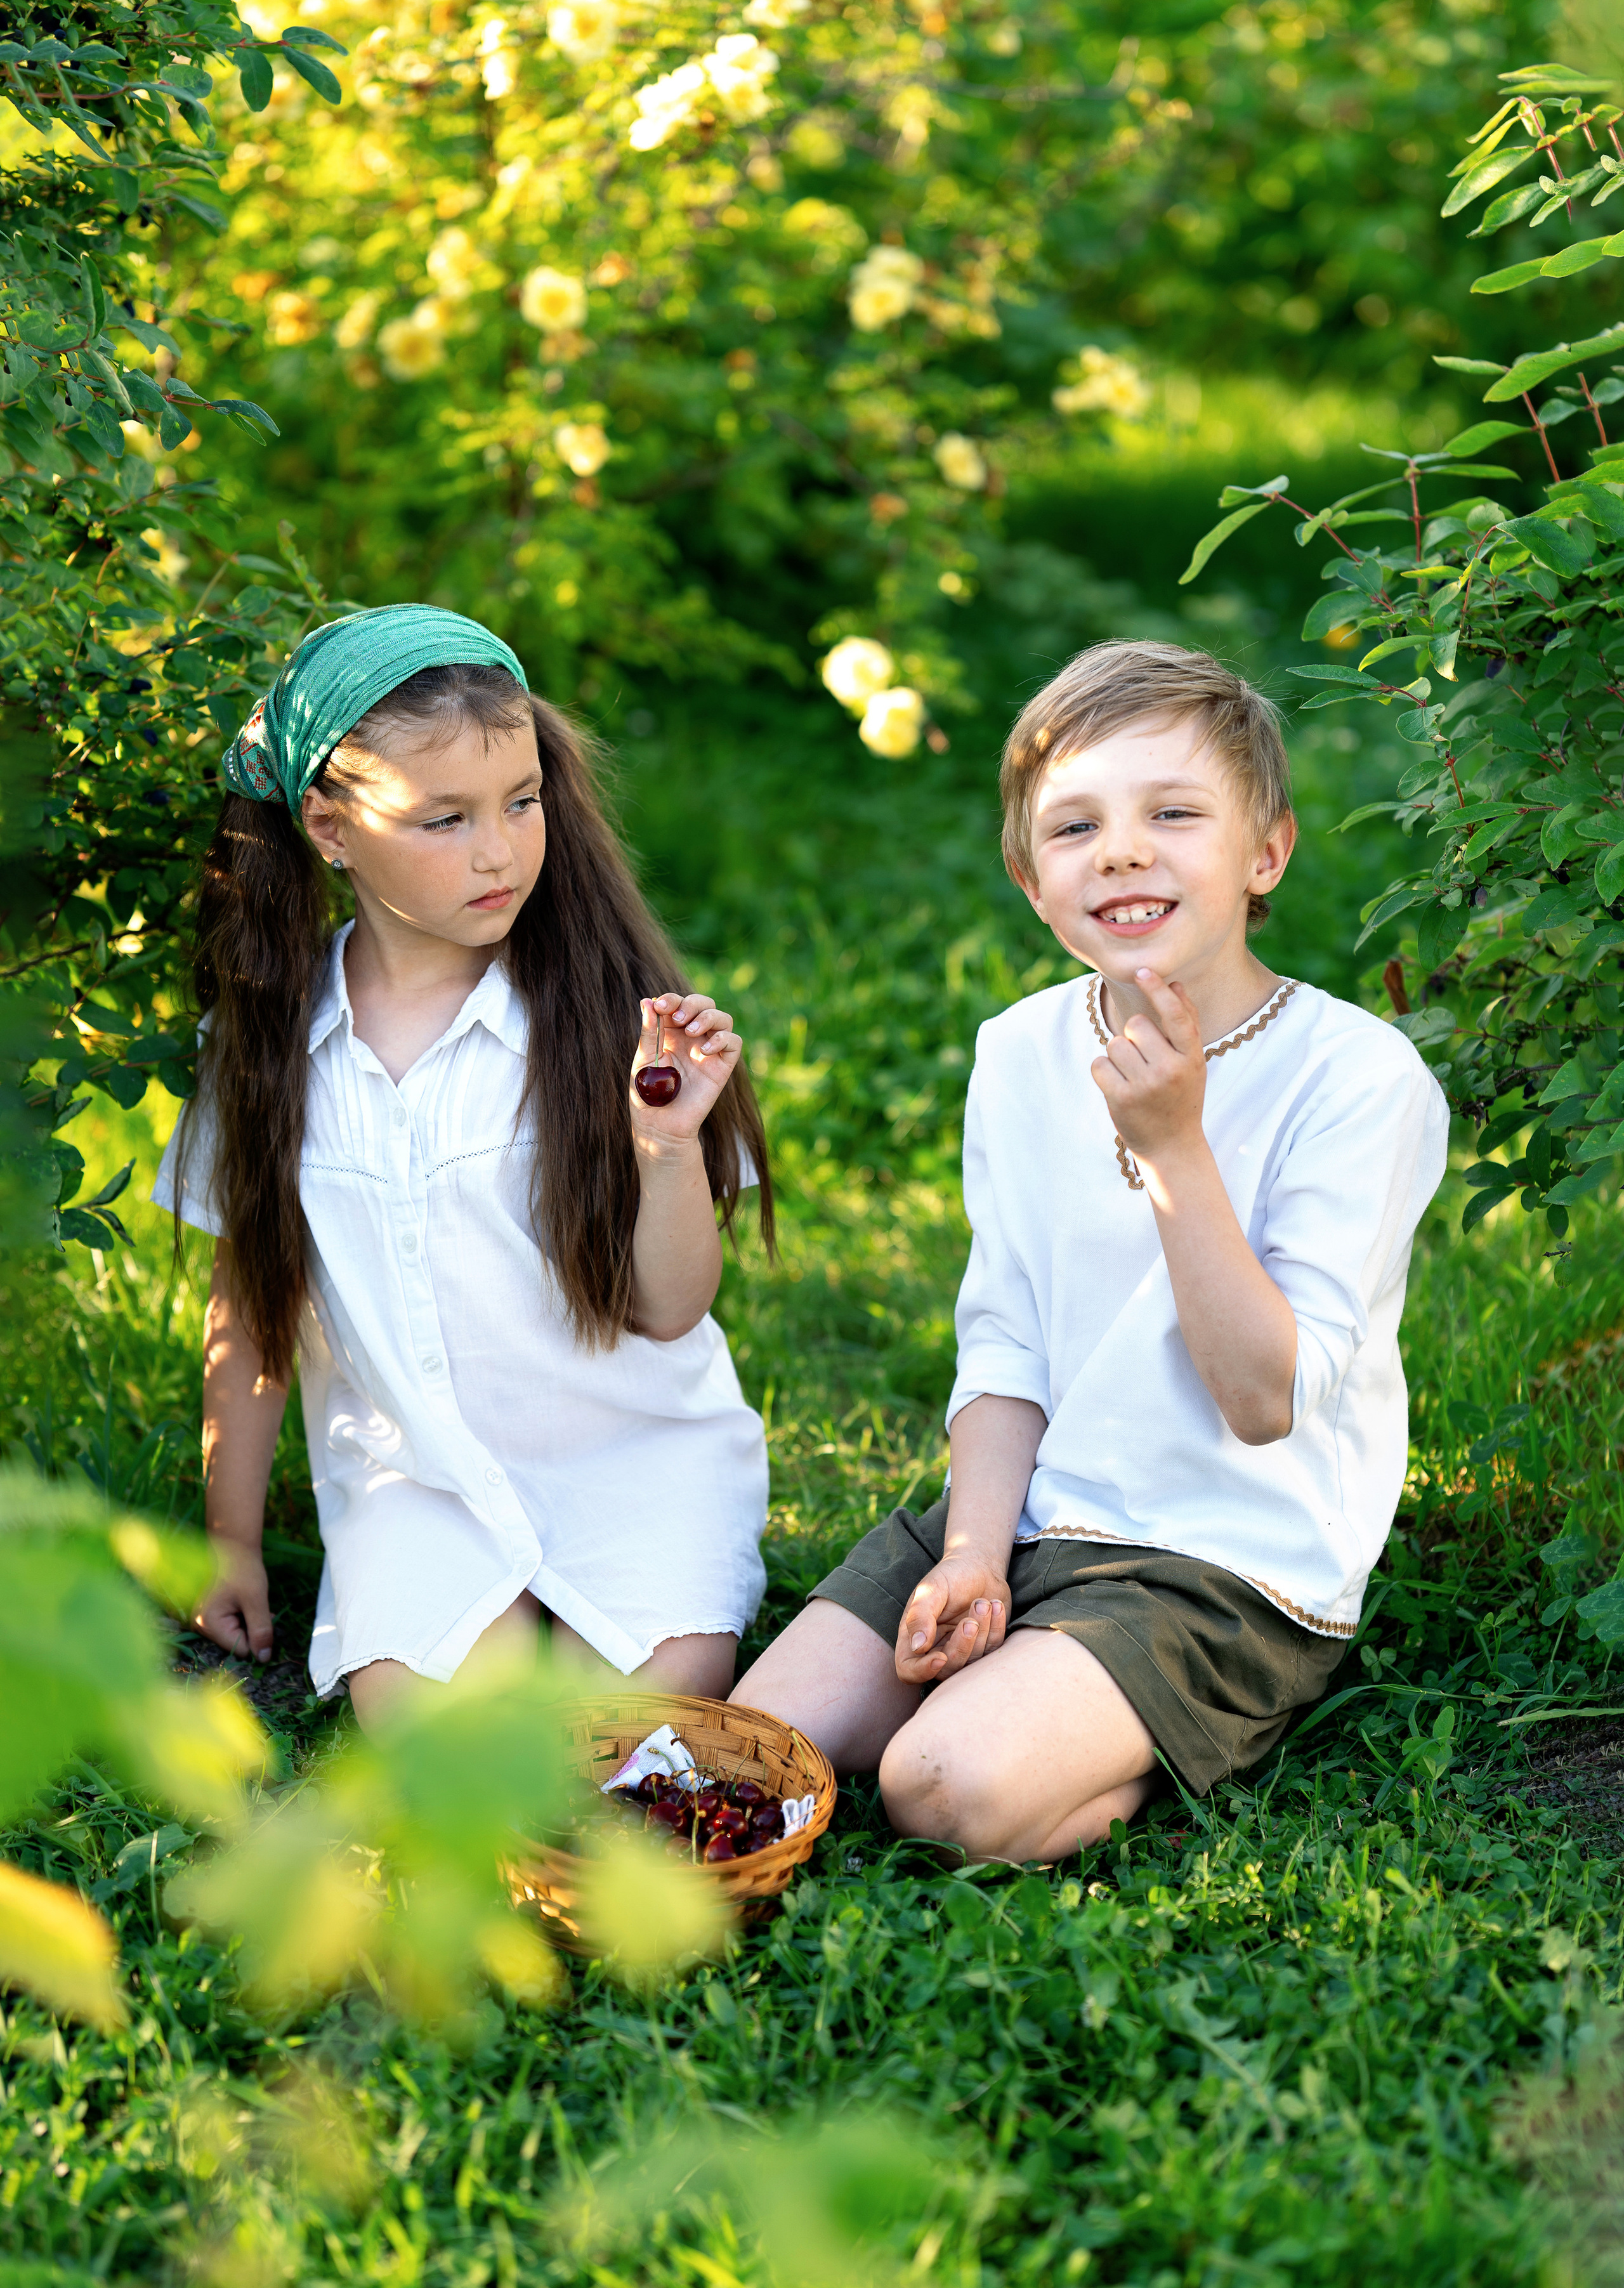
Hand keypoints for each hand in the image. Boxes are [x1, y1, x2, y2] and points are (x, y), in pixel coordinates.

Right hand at [193, 1537, 272, 1663]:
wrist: (232, 1545)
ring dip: (250, 1623)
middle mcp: (200, 1626)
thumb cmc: (243, 1569)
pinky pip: (231, 1626)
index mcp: (208, 1623)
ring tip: (253, 1603)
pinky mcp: (210, 1616)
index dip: (257, 1638)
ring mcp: (203, 1622)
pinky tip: (248, 1603)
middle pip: (236, 1643)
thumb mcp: (256, 1600)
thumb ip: (261, 1630)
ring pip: (236, 1635)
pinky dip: (244, 1618)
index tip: (265, 1618)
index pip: (239, 1648)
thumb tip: (264, 1658)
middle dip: (253, 1629)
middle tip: (260, 1608)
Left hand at [629, 992, 742, 1145]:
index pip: (678, 1003)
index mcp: (671, 1032)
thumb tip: (647, 1000)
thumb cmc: (648, 1094)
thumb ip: (649, 1031)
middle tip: (679, 1018)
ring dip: (708, 1017)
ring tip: (692, 1031)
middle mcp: (693, 1038)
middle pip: (704, 1004)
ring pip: (723, 1018)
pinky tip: (704, 1051)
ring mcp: (709, 1051)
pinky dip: (722, 1039)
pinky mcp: (722, 1067)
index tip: (660, 1006)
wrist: (660, 1125)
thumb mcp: (643, 1059)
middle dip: (692, 1003)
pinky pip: (734, 1042)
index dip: (672, 999)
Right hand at [894, 1554, 1010, 1685]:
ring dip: (982, 1630)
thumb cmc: (950, 1575)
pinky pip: (993, 1650)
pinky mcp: (984, 1646)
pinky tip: (995, 1605)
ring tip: (983, 1602)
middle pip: (946, 1669)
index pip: (908, 1669)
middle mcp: (936, 1647)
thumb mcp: (931, 1589)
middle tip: (971, 1618)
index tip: (941, 1657)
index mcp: (915, 1636)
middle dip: (962, 1645)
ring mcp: (962, 1649)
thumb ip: (920, 1616)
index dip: (922, 1671)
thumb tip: (918, 1647)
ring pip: (972, 1661)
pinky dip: (996, 1628)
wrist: (979, 1566)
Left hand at [1091, 970, 1205, 1163]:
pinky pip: (1098, 1064)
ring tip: (1133, 1077)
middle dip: (1133, 1038)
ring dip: (1117, 1056)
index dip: (1158, 991)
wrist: (1172, 1146)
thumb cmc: (1181, 1096)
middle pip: (1135, 1025)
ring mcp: (1145, 1086)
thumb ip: (1187, 1024)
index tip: (1143, 970)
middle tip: (1144, 1062)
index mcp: (1191, 1057)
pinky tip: (1118, 1087)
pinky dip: (1103, 1073)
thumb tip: (1176, 985)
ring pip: (1114, 1043)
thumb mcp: (1193, 1063)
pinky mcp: (1120, 1099)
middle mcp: (1170, 1070)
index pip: (1175, 1016)